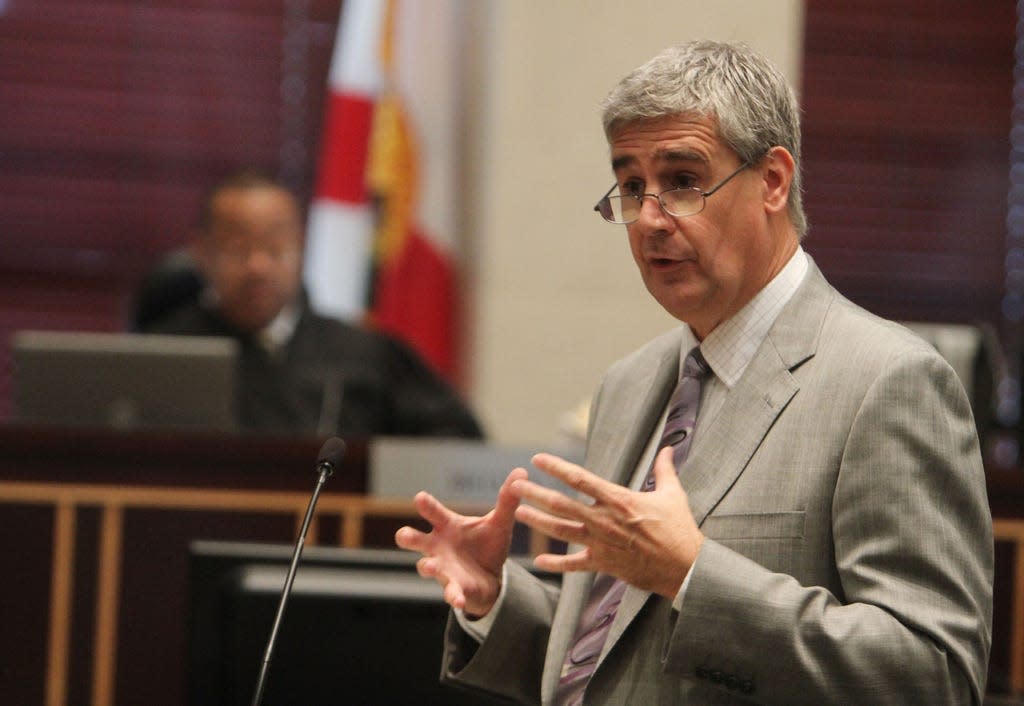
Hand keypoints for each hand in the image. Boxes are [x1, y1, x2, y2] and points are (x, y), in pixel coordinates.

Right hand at [395, 467, 527, 616]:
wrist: (491, 577)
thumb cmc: (487, 544)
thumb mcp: (499, 523)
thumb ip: (507, 500)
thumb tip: (521, 471)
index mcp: (447, 526)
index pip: (433, 512)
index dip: (426, 505)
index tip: (420, 498)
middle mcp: (438, 546)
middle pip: (414, 539)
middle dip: (408, 537)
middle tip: (404, 535)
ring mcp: (443, 568)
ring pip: (426, 567)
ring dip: (427, 566)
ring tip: (430, 566)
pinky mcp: (453, 588)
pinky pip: (450, 593)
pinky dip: (453, 596)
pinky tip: (458, 600)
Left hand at [512, 447, 703, 598]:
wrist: (685, 568)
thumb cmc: (680, 530)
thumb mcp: (673, 494)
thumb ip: (665, 470)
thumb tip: (668, 449)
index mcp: (618, 500)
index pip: (580, 479)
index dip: (556, 467)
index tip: (538, 458)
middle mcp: (604, 520)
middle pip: (562, 504)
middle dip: (536, 493)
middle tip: (515, 485)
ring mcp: (601, 543)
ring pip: (562, 531)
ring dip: (539, 521)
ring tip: (519, 513)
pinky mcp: (604, 564)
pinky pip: (575, 565)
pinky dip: (557, 564)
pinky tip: (539, 562)